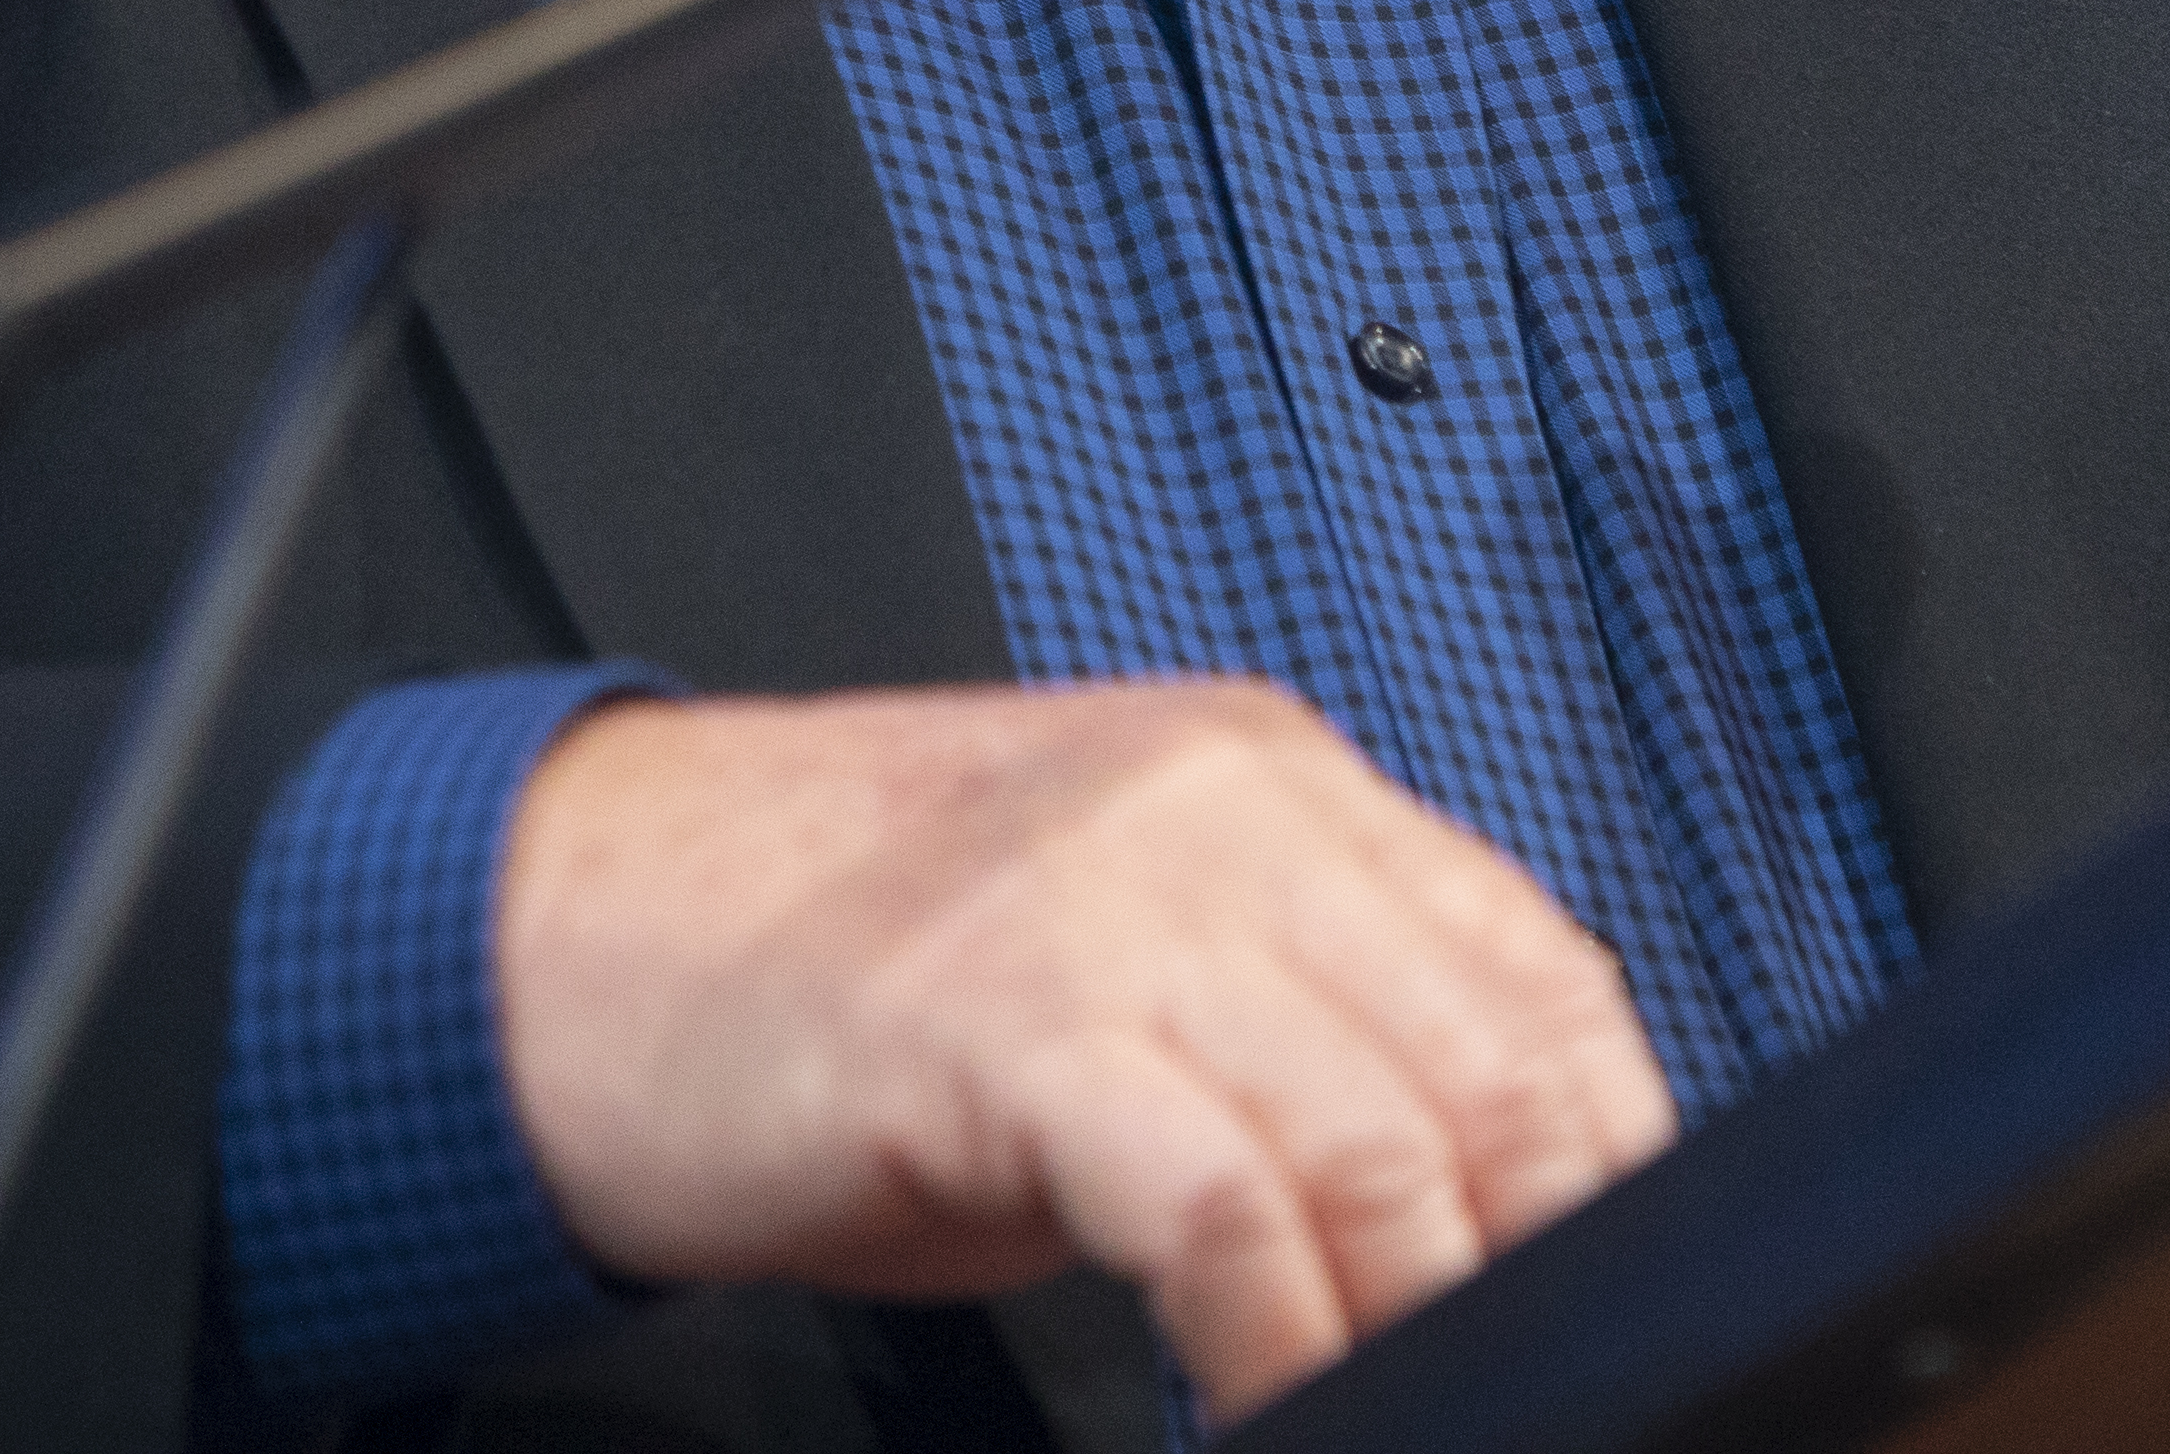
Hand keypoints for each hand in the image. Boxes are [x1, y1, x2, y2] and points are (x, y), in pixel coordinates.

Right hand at [492, 678, 1676, 1419]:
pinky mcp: (1000, 1016)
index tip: (1619, 1299)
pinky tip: (1262, 1407)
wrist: (550, 932)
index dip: (1615, 1158)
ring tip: (1404, 1412)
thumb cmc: (814, 975)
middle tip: (1529, 1390)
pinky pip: (1213, 1204)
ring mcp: (1106, 900)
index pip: (1538, 968)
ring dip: (1412, 1322)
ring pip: (1377, 1139)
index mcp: (1262, 778)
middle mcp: (1213, 812)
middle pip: (1488, 1067)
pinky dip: (1268, 1337)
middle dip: (1535, 1269)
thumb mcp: (1097, 960)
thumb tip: (1453, 1213)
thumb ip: (1276, 1029)